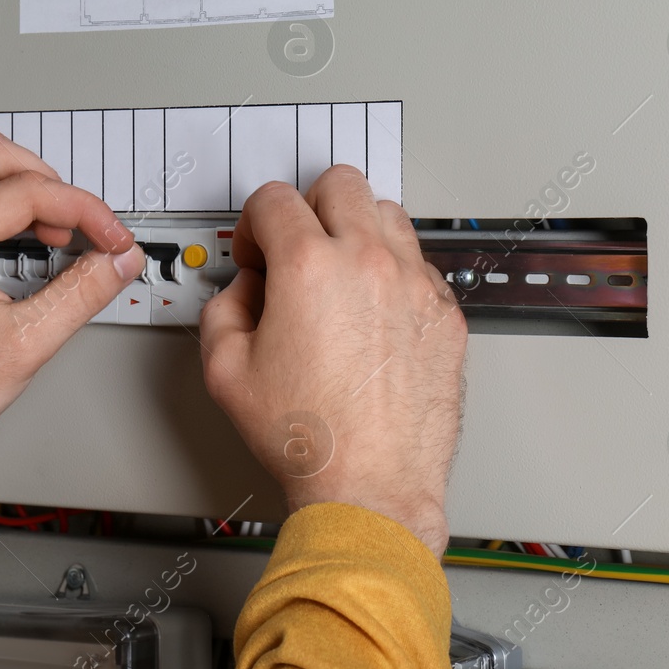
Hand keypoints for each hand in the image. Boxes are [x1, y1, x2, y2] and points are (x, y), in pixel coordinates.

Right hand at [198, 166, 466, 552]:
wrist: (370, 484)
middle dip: (307, 207)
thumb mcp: (224, 370)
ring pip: (388, 212)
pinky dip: (393, 272)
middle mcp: (368, 264)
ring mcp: (415, 285)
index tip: (257, 254)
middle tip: (297, 246)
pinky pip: (419, 263)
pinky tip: (373, 310)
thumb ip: (222, 308)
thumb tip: (244, 291)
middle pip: (339, 184)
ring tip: (339, 271)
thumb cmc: (308, 437)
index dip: (254, 225)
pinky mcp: (446, 313)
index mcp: (309, 267)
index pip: (274, 199)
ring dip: (356, 229)